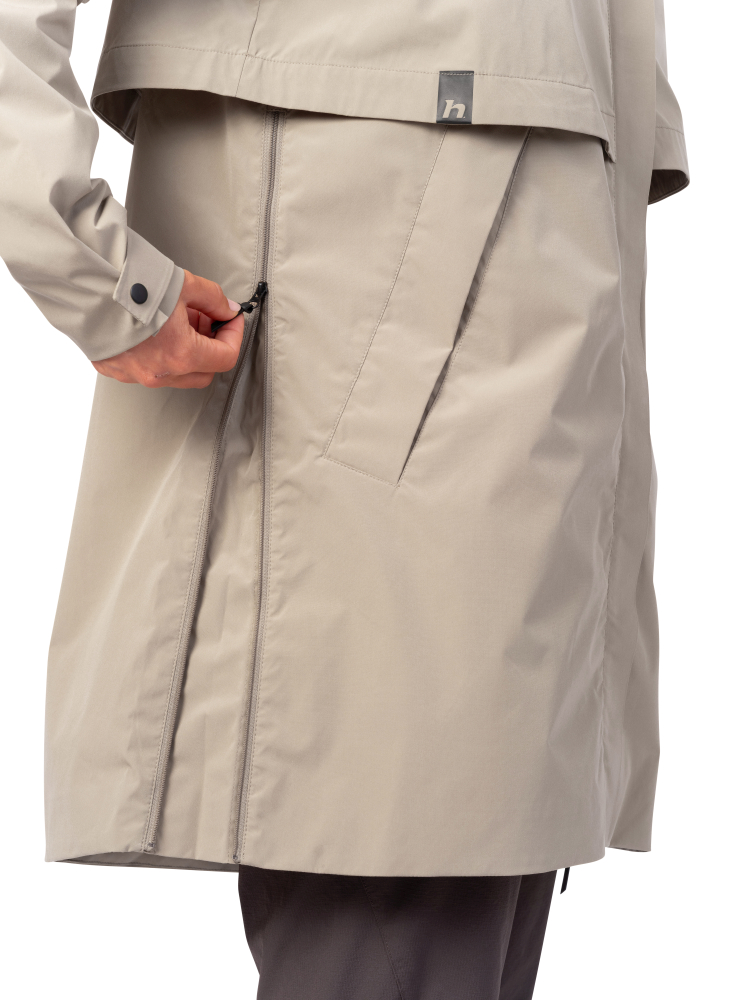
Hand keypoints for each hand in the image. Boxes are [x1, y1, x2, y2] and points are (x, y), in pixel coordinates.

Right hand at [92, 270, 245, 387]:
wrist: (86, 283)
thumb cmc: (131, 285)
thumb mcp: (185, 285)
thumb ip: (213, 300)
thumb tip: (227, 309)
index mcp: (182, 355)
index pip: (226, 357)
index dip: (234, 335)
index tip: (230, 319)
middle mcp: (160, 373)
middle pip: (203, 371)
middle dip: (210, 346)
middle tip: (205, 319)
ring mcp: (135, 375)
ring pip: (176, 373)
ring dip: (185, 350)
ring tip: (176, 319)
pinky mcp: (115, 369)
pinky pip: (148, 368)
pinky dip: (159, 353)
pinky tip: (153, 328)